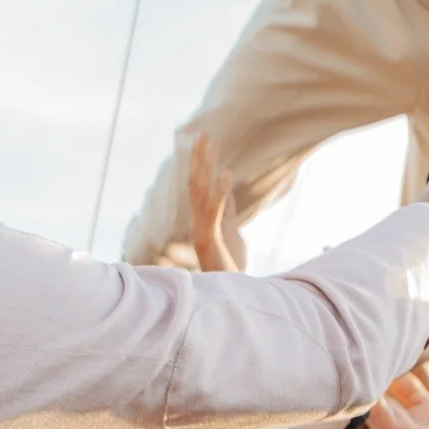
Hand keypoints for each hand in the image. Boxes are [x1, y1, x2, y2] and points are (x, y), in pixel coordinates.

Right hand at [186, 132, 243, 272]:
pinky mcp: (211, 240)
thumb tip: (225, 183)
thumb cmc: (230, 265)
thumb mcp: (231, 230)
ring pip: (199, 193)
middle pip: (195, 184)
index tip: (205, 140)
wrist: (233, 294)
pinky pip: (214, 212)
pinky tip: (226, 173)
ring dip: (205, 167)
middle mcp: (197, 222)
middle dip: (198, 158)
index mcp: (202, 219)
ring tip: (210, 144)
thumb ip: (226, 208)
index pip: (198, 186)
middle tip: (202, 133)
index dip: (200, 163)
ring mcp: (202, 231)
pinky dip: (220, 192)